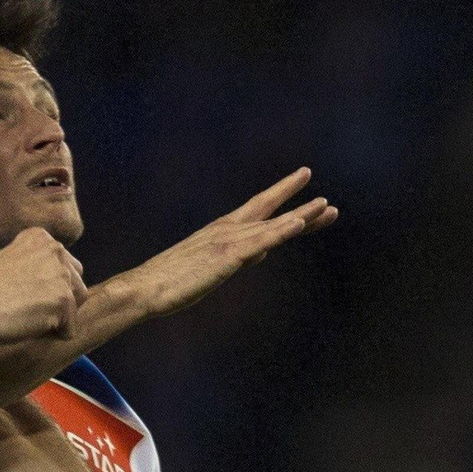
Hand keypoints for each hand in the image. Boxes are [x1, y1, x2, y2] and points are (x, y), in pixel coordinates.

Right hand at [0, 228, 86, 343]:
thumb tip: (48, 276)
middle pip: (76, 285)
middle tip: (30, 308)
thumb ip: (33, 261)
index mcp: (43, 238)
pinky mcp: (63, 299)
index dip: (48, 287)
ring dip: (57, 317)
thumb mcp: (7, 256)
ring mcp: (61, 274)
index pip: (66, 267)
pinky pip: (70, 328)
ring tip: (29, 316)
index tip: (24, 291)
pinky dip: (53, 335)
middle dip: (60, 301)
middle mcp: (56, 250)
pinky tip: (30, 326)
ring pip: (76, 305)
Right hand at [137, 169, 337, 320]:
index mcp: (221, 231)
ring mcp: (228, 241)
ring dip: (302, 215)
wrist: (145, 288)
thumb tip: (262, 251)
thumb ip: (239, 256)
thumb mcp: (212, 267)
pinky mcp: (227, 256)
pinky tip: (300, 222)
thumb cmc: (171, 282)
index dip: (284, 196)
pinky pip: (260, 241)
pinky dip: (281, 230)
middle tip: (327, 201)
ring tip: (327, 207)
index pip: (260, 210)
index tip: (304, 183)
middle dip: (300, 204)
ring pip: (272, 225)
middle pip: (271, 212)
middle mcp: (227, 230)